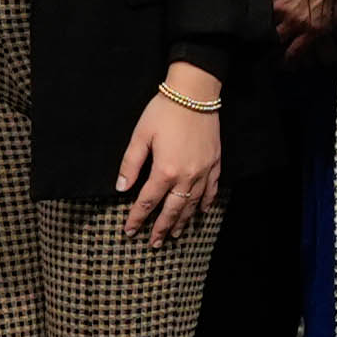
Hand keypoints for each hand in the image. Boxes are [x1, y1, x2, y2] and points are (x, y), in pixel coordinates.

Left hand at [116, 68, 227, 244]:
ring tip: (174, 234)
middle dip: (161, 228)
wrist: (195, 93)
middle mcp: (187, 176)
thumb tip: (121, 188)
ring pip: (193, 204)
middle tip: (154, 243)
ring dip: (183, 221)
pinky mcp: (215, 163)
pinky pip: (211, 190)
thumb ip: (130, 164)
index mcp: (165, 170)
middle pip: (172, 209)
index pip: (147, 201)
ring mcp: (204, 171)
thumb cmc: (164, 111)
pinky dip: (206, 203)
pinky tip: (201, 212)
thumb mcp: (140, 135)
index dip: (138, 218)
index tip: (129, 231)